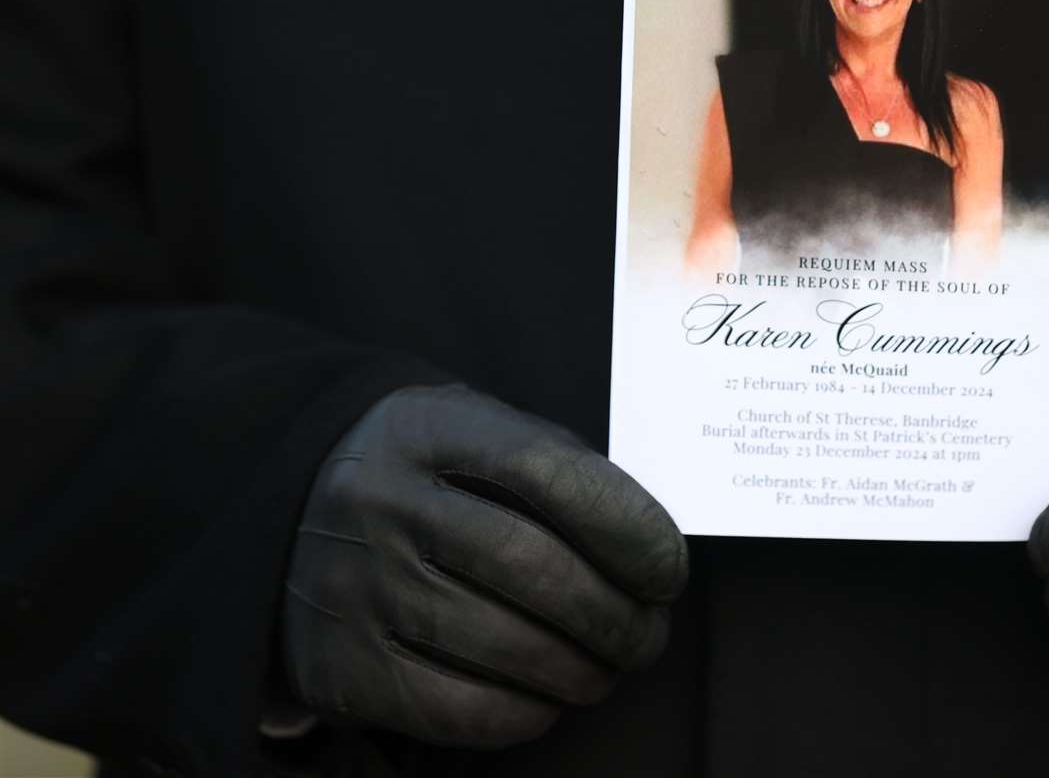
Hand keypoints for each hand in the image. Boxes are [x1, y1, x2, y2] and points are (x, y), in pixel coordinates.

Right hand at [280, 385, 687, 747]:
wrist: (288, 516)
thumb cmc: (429, 479)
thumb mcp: (476, 436)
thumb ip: (557, 471)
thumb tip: (650, 554)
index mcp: (426, 427)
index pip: (548, 471)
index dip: (628, 526)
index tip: (669, 570)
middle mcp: (380, 500)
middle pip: (533, 568)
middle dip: (618, 616)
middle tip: (650, 636)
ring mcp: (353, 585)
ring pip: (506, 645)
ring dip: (585, 670)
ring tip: (611, 668)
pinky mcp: (339, 665)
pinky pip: (459, 708)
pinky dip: (526, 713)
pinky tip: (549, 698)